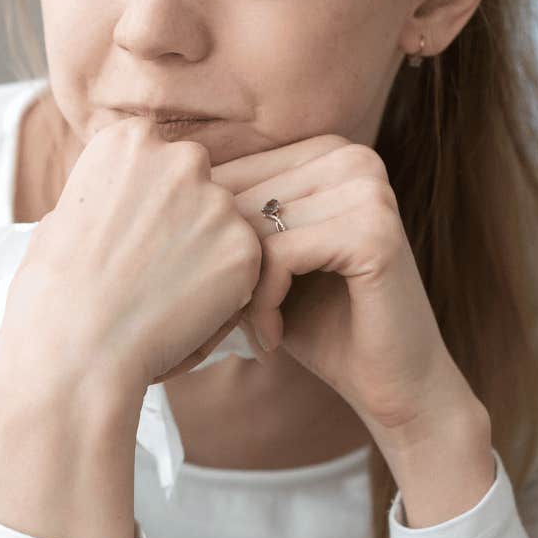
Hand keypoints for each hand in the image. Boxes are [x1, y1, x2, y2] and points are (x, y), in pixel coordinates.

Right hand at [0, 115, 261, 401]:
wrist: (76, 349)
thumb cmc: (53, 292)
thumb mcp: (63, 215)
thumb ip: (108, 195)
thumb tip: (126, 203)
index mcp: (129, 140)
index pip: (157, 155)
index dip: (145, 198)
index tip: (128, 231)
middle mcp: (179, 157)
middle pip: (195, 182)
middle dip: (181, 216)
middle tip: (151, 265)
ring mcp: (217, 201)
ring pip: (222, 224)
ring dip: (204, 253)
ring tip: (163, 295)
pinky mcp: (245, 246)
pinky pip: (242, 265)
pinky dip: (223, 289)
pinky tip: (184, 312)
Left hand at [212, 137, 494, 525]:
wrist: (395, 387)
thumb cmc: (320, 325)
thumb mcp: (264, 261)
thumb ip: (226, 221)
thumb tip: (142, 191)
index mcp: (327, 150)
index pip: (231, 176)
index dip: (204, 242)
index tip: (200, 300)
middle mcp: (351, 155)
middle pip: (237, 200)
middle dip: (214, 270)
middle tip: (215, 327)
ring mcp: (368, 188)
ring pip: (250, 227)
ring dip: (235, 292)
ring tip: (245, 332)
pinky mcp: (374, 230)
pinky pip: (278, 254)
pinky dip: (262, 304)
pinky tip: (270, 339)